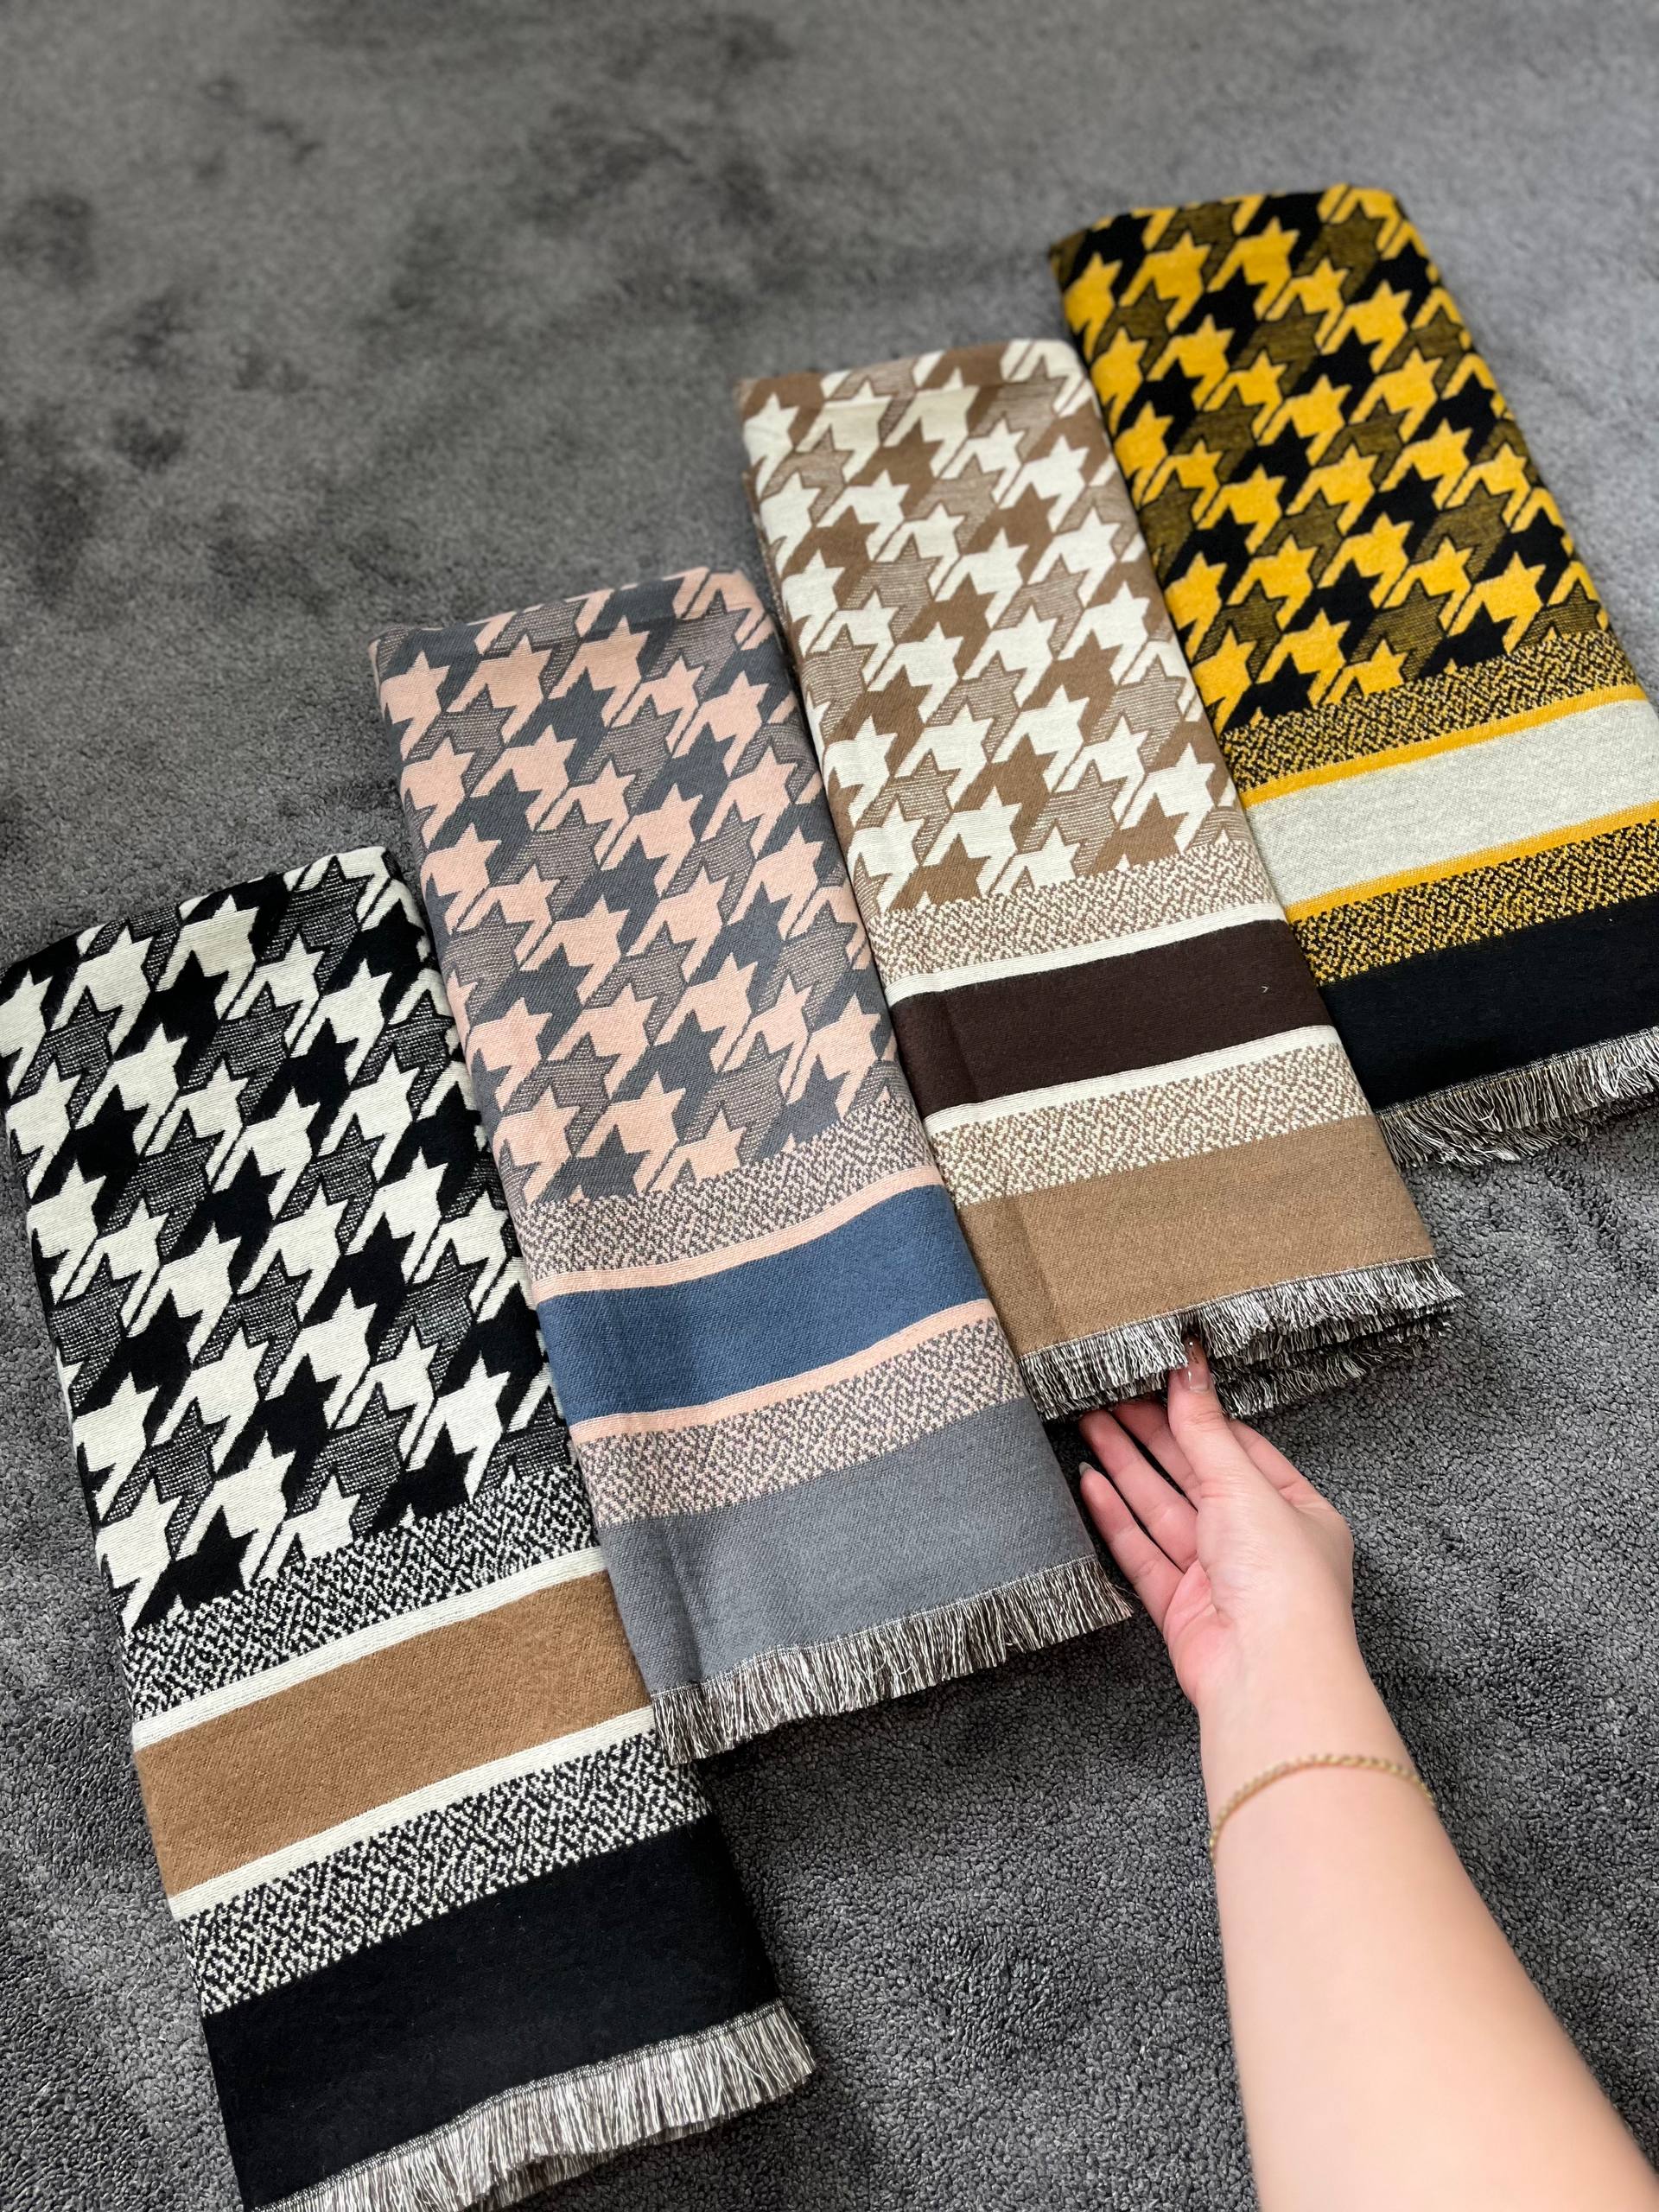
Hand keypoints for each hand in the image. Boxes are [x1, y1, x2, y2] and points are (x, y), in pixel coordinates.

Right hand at [1078, 1340, 1358, 1721]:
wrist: (1266, 1671)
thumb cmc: (1281, 1580)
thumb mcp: (1243, 1484)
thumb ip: (1205, 1428)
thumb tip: (1189, 1366)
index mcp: (1295, 1510)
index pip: (1240, 1447)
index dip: (1197, 1414)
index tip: (1158, 1379)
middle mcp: (1257, 1542)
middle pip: (1195, 1476)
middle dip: (1152, 1436)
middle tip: (1108, 1397)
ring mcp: (1218, 1576)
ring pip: (1163, 1510)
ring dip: (1126, 1467)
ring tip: (1088, 1426)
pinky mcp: (1181, 1606)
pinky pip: (1143, 1552)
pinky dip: (1116, 1517)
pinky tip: (1090, 1485)